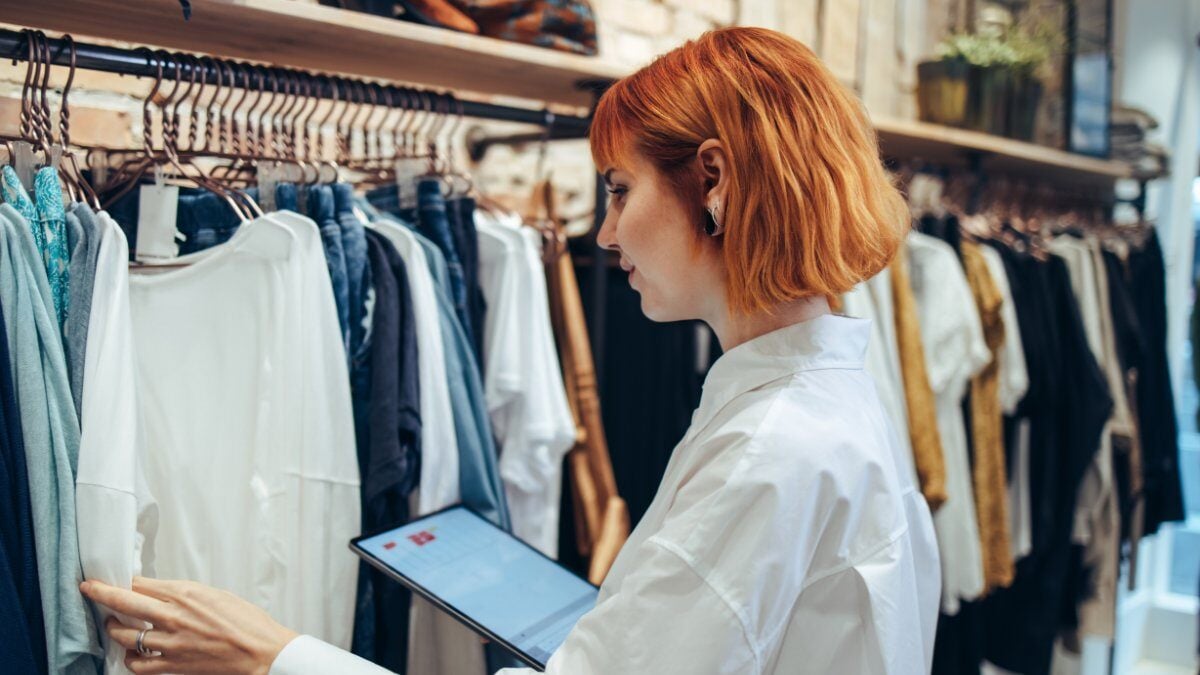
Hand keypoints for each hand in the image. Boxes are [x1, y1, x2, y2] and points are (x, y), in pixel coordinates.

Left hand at [80, 577, 297, 674]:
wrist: (262, 652)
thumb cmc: (247, 622)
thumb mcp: (217, 595)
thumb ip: (186, 594)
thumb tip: (163, 594)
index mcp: (186, 593)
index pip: (141, 583)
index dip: (122, 580)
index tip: (111, 579)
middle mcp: (173, 616)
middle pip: (124, 602)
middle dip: (101, 593)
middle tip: (90, 590)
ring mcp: (170, 643)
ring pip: (125, 635)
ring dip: (114, 629)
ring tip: (113, 626)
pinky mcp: (173, 665)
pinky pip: (138, 664)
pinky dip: (130, 658)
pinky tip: (132, 653)